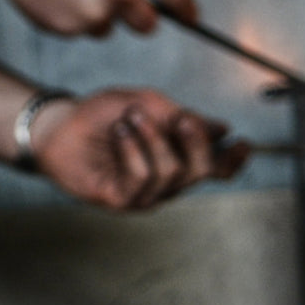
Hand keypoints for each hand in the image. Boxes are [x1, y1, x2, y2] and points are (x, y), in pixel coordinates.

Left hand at [31, 89, 249, 209]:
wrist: (60, 125)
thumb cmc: (103, 116)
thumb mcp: (148, 103)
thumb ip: (181, 116)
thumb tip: (220, 129)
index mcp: (180, 159)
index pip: (216, 169)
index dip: (234, 160)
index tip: (244, 143)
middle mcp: (168, 182)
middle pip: (202, 171)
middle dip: (197, 142)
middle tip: (180, 118)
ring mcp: (146, 195)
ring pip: (173, 172)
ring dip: (153, 138)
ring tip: (132, 118)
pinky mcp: (122, 201)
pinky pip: (142, 177)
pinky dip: (133, 149)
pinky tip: (121, 133)